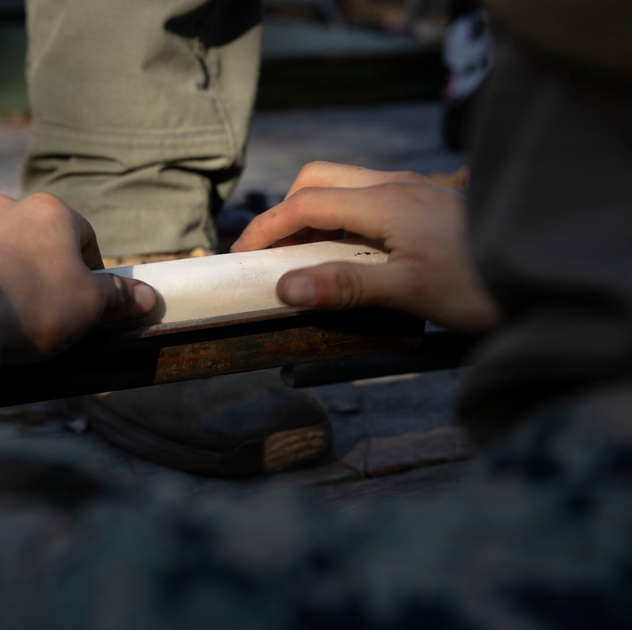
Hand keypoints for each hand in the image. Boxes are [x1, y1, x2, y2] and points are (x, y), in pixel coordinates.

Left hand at [0, 193, 155, 362]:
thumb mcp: (88, 306)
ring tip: (12, 315)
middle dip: (49, 274)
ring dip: (12, 277)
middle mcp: (9, 207)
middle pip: (42, 243)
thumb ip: (118, 299)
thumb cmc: (32, 302)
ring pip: (4, 252)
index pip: (86, 239)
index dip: (92, 275)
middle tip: (50, 313)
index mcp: (53, 212)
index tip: (88, 306)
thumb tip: (149, 297)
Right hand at [231, 161, 500, 334]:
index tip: (241, 258)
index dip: (267, 227)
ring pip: (343, 187)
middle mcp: (396, 185)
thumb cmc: (481, 286)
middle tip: (271, 254)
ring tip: (302, 257)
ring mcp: (413, 190)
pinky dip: (339, 220)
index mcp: (387, 201)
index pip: (306, 201)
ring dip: (313, 215)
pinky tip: (346, 253)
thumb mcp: (410, 291)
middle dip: (285, 211)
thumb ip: (344, 287)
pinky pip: (366, 199)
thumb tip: (283, 287)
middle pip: (319, 179)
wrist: (547, 272)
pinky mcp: (425, 203)